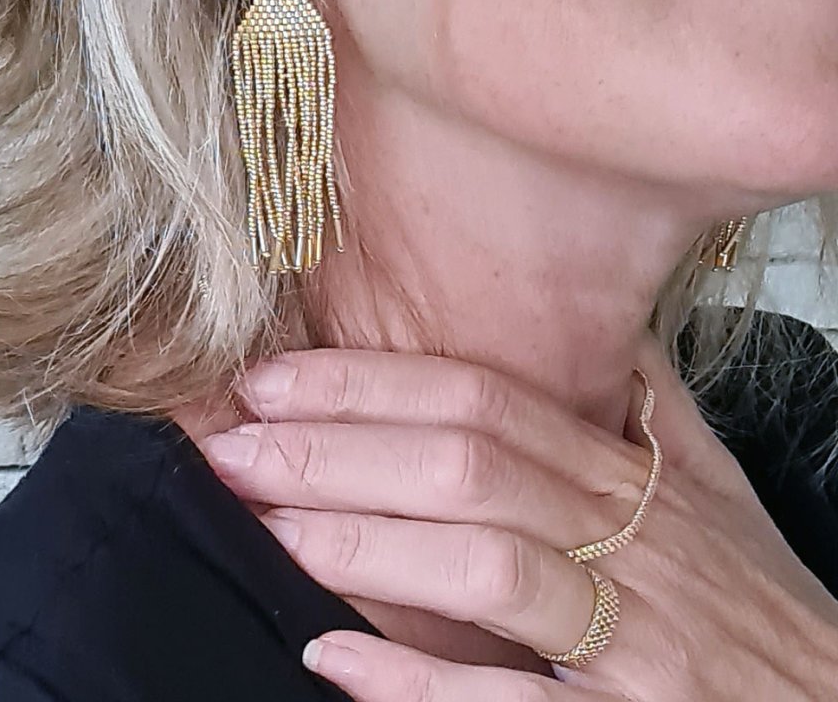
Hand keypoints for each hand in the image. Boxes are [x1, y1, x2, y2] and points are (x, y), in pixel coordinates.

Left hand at [198, 335, 837, 700]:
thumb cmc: (763, 606)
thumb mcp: (715, 489)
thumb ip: (649, 405)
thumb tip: (599, 328)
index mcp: (627, 478)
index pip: (482, 400)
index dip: (371, 385)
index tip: (272, 380)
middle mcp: (628, 542)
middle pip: (467, 468)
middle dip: (338, 452)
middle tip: (231, 446)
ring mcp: (636, 638)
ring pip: (486, 565)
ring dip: (363, 543)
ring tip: (268, 528)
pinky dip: (422, 682)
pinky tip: (333, 657)